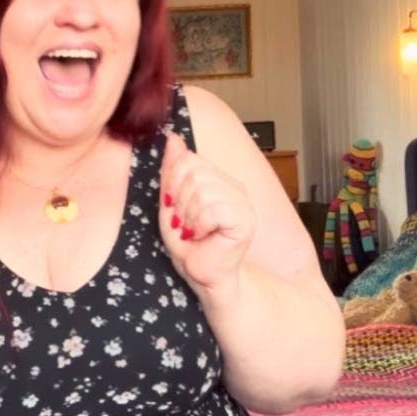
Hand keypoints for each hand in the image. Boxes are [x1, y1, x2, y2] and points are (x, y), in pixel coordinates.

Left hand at [158, 132, 255, 296]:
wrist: (204, 277)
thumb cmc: (190, 246)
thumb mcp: (171, 203)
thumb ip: (172, 171)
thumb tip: (172, 138)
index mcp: (218, 179)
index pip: (187, 159)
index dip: (173, 184)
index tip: (176, 209)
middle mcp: (234, 186)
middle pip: (193, 173)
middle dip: (179, 202)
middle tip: (186, 224)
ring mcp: (243, 202)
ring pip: (202, 190)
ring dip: (189, 217)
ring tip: (195, 232)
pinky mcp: (246, 220)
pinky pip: (213, 209)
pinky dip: (200, 225)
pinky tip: (204, 236)